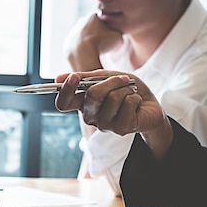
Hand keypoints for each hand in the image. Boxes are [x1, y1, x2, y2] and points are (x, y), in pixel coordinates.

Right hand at [54, 70, 172, 157]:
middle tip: (122, 80)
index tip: (74, 77)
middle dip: (111, 81)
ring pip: (113, 98)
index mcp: (83, 104)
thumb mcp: (105, 78)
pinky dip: (135, 97)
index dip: (66, 90)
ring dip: (126, 89)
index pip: (63, 103)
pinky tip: (136, 103)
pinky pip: (127, 104)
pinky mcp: (121, 129)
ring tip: (131, 93)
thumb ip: (85, 77)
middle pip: (92, 95)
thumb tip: (58, 77)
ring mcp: (105, 125)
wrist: (148, 105)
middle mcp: (91, 117)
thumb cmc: (124, 90)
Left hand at [65, 13, 122, 70]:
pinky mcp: (67, 43)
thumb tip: (116, 34)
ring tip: (96, 50)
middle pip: (92, 27)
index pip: (103, 19)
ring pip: (83, 37)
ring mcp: (72, 32)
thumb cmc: (102, 44)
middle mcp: (81, 21)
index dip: (109, 27)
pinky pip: (77, 46)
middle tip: (104, 43)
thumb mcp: (118, 36)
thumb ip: (118, 33)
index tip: (111, 35)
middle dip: (98, 33)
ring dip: (89, 42)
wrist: (83, 55)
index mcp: (93, 16)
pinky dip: (82, 50)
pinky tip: (88, 55)